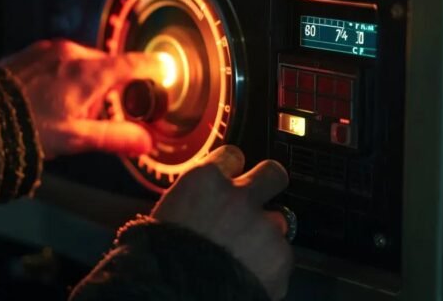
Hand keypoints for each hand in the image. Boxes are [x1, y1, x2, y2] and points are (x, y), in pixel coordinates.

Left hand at [0, 39, 164, 159]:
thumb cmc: (26, 128)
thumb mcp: (76, 139)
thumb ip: (115, 137)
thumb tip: (147, 141)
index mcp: (89, 72)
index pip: (134, 64)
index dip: (153, 68)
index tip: (165, 71)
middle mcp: (72, 53)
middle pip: (107, 66)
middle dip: (109, 88)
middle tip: (96, 116)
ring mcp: (49, 49)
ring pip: (82, 64)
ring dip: (84, 83)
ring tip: (64, 113)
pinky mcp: (31, 52)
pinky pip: (59, 61)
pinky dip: (63, 77)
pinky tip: (47, 100)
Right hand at [151, 145, 292, 299]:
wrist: (176, 292)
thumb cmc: (161, 258)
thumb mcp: (167, 215)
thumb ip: (194, 201)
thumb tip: (202, 203)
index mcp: (204, 181)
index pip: (233, 155)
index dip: (232, 169)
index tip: (230, 179)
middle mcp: (238, 196)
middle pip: (273, 173)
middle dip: (268, 184)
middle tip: (256, 202)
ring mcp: (264, 226)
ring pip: (279, 220)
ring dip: (266, 233)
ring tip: (245, 253)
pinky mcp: (280, 257)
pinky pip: (282, 256)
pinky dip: (270, 265)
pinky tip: (249, 274)